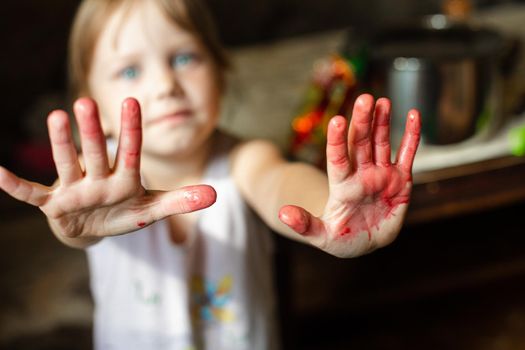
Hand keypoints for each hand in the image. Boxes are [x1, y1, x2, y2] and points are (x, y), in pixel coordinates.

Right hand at [0, 98, 215, 243]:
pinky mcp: (55, 203)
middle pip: (96, 153)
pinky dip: (16, 186)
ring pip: (67, 164)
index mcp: (125, 177)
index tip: (131, 100)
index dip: (131, 128)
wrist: (97, 229)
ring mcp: (76, 188)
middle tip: (84, 102)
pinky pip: (33, 194)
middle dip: (91, 132)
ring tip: (55, 116)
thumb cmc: (125, 213)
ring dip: (60, 145)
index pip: (130, 150)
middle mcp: (98, 177)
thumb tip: (214, 194)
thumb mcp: (152, 209)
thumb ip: (180, 200)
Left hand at [279, 94, 420, 257]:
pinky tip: (413, 115)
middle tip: (365, 98)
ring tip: (382, 100)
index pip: (338, 158)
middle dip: (362, 121)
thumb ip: (304, 224)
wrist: (364, 242)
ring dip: (382, 122)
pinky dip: (412, 136)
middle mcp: (361, 175)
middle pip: (361, 144)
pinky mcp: (401, 180)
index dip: (338, 141)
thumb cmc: (340, 239)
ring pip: (382, 143)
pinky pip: (407, 154)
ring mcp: (381, 175)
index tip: (337, 121)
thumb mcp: (321, 235)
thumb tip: (282, 214)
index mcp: (342, 186)